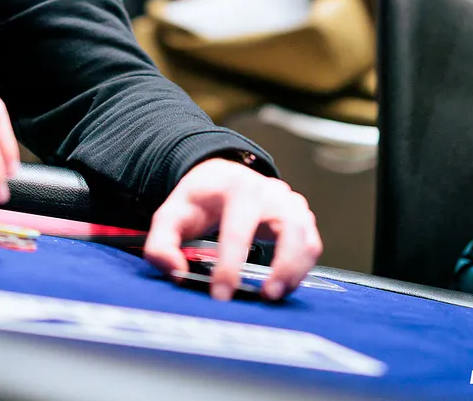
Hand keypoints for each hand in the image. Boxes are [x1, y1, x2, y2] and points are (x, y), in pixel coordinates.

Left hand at [143, 158, 321, 301]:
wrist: (223, 175)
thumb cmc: (198, 201)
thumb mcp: (170, 216)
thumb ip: (161, 245)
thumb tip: (175, 271)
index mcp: (236, 187)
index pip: (237, 229)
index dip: (230, 265)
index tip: (221, 295)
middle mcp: (269, 191)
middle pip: (288, 227)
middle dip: (281, 265)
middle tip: (264, 297)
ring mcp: (290, 202)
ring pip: (306, 236)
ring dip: (295, 270)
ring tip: (273, 295)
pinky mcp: (301, 216)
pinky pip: (312, 244)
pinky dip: (303, 268)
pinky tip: (283, 285)